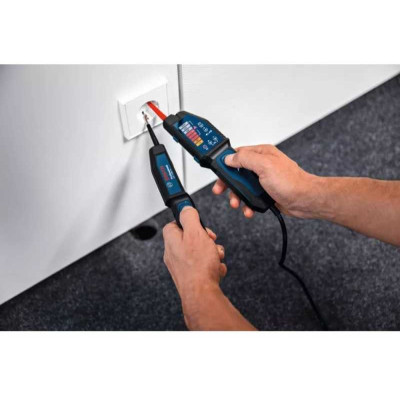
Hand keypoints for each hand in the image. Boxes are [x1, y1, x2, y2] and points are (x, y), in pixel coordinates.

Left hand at [163, 207, 226, 322]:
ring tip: (215, 258)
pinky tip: (215, 269)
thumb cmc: (198, 266)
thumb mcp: (196, 233)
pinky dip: (212, 266)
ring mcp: (181, 267)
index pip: (174, 224)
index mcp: (171, 240)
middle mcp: (173, 254)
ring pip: (199, 252)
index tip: (199, 224)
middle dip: (206, 240)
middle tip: (211, 242)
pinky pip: (203, 266)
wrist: (201, 294)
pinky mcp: (190, 277)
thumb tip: (185, 208)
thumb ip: (189, 217)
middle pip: (190, 238)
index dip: (188, 222)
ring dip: (212, 253)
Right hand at [212, 144, 320, 218]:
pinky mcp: (265, 193)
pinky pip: (250, 198)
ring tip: (237, 204)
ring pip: (242, 187)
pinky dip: (247, 205)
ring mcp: (263, 180)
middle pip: (236, 173)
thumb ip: (245, 159)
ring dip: (237, 197)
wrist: (305, 201)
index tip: (218, 172)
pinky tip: (249, 209)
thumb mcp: (265, 165)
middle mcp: (262, 165)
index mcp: (261, 154)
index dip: (225, 163)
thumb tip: (229, 158)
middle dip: (228, 184)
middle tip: (220, 191)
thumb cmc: (291, 182)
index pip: (237, 154)